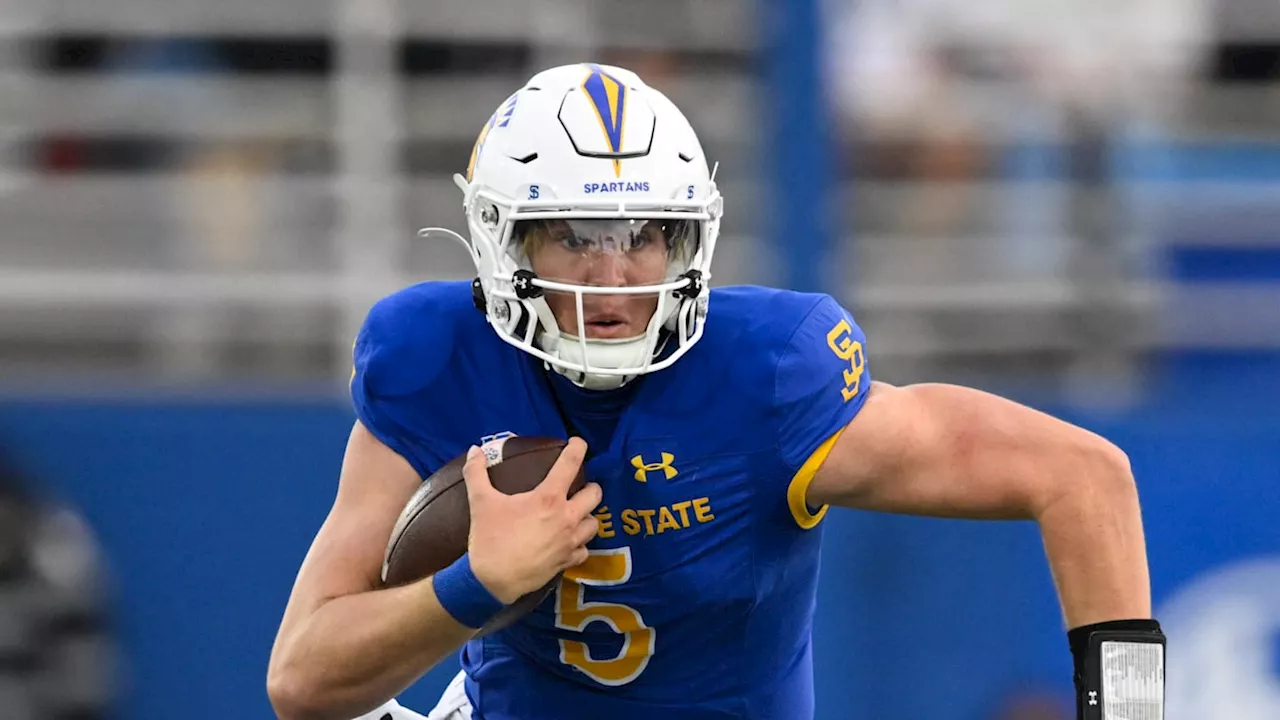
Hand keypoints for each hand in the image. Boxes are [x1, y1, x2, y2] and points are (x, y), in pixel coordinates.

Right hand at [462, 438, 600, 603]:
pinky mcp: (567, 561)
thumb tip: (475, 450)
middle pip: (594, 494)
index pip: (570, 464)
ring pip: (594, 523)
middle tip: (576, 488)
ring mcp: (570, 541)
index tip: (578, 443)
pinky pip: (584, 550)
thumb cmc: (490, 539)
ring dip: (587, 516)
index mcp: (548, 498)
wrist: (493, 581)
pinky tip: (569, 542)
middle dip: (589, 488)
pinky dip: (580, 544)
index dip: (578, 448)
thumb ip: (476, 473)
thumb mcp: (480, 502)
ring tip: (575, 515)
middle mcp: (566, 517)